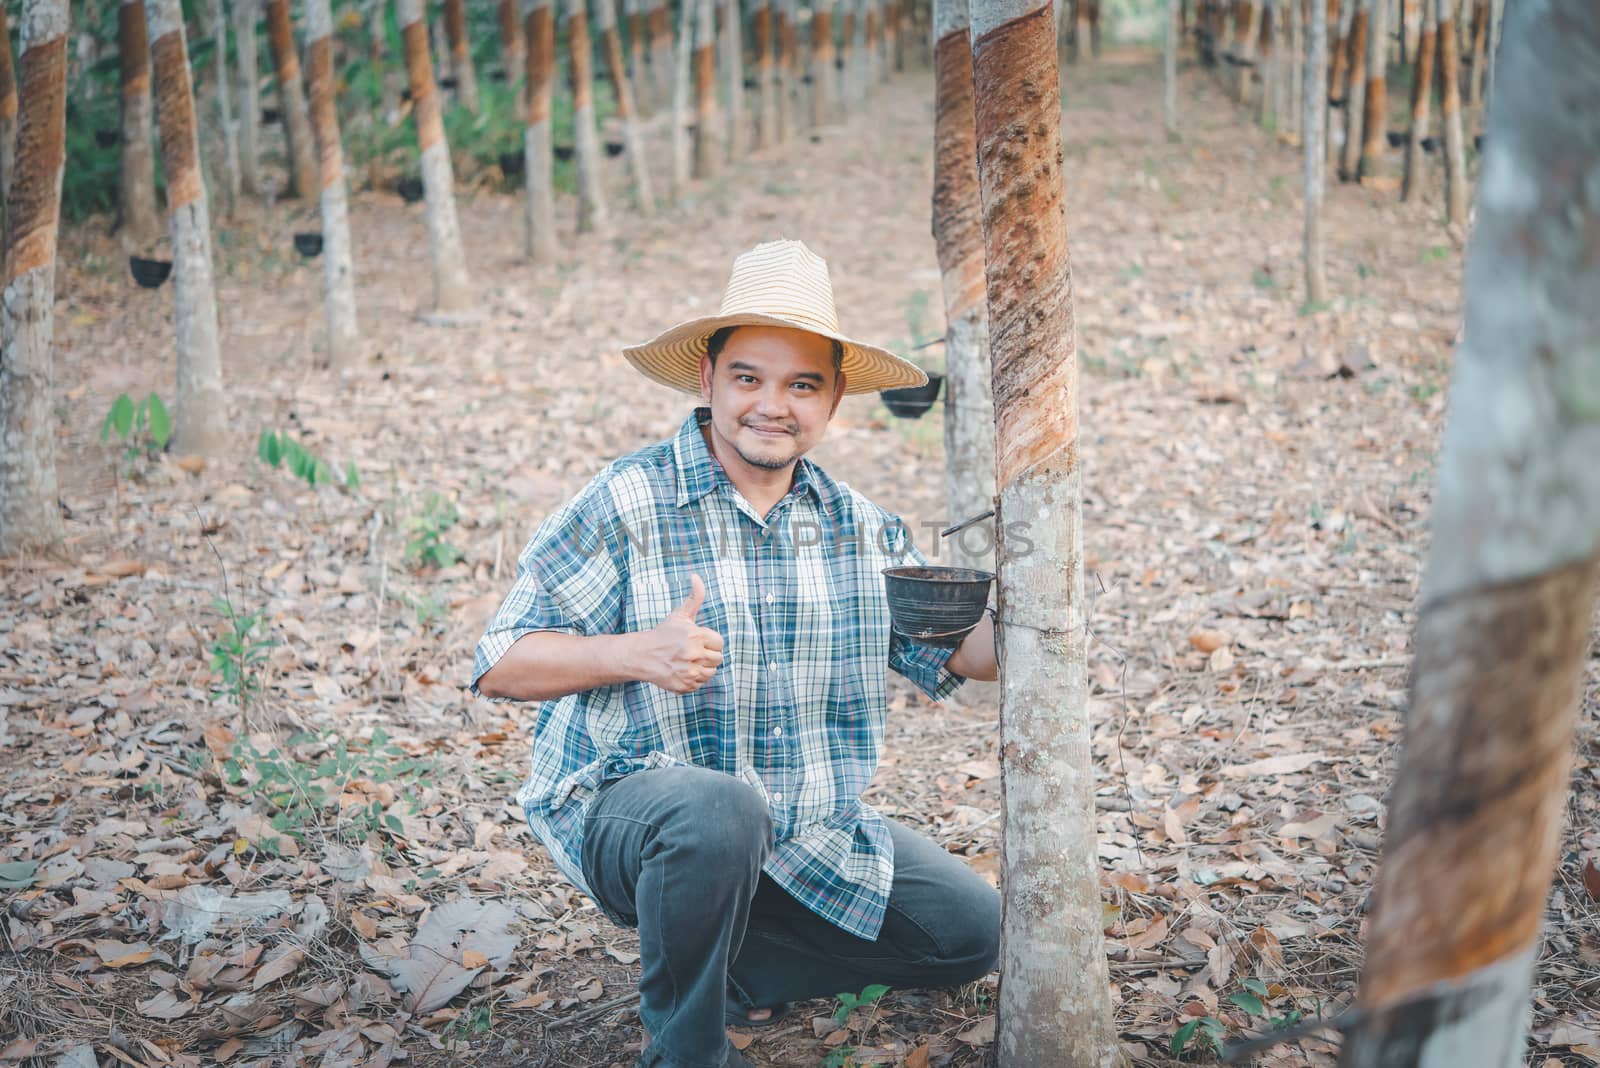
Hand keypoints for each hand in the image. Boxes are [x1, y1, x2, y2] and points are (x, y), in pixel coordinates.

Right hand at [640, 574, 725, 693]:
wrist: (642, 655)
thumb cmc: (664, 634)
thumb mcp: (680, 614)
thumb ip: (695, 596)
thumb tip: (696, 576)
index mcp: (696, 636)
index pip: (719, 643)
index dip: (710, 642)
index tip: (698, 641)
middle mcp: (694, 654)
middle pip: (718, 659)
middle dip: (707, 655)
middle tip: (692, 652)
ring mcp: (689, 672)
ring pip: (711, 673)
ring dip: (703, 667)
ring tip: (689, 661)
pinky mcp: (685, 686)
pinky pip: (700, 684)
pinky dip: (694, 679)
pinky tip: (683, 670)